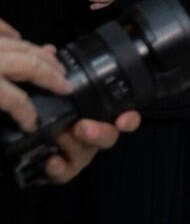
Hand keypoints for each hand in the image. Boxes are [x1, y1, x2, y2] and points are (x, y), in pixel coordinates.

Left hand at [0, 18, 138, 182]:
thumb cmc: (51, 114)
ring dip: (74, 145)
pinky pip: (66, 172)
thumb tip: (50, 51)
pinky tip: (51, 161)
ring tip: (59, 137)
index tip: (124, 118)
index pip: (124, 116)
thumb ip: (55, 72)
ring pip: (86, 153)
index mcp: (98, 115)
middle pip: (108, 136)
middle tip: (83, 127)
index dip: (129, 118)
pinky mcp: (63, 168)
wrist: (28, 143)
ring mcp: (80, 153)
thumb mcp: (56, 90)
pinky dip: (60, 167)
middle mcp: (93, 134)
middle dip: (99, 132)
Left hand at [0, 19, 70, 130]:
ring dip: (41, 55)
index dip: (28, 114)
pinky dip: (13, 34)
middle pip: (28, 65)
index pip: (15, 100)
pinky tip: (21, 40)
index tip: (32, 124)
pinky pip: (1, 29)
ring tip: (55, 65)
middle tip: (66, 86)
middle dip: (51, 76)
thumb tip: (9, 119)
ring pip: (20, 45)